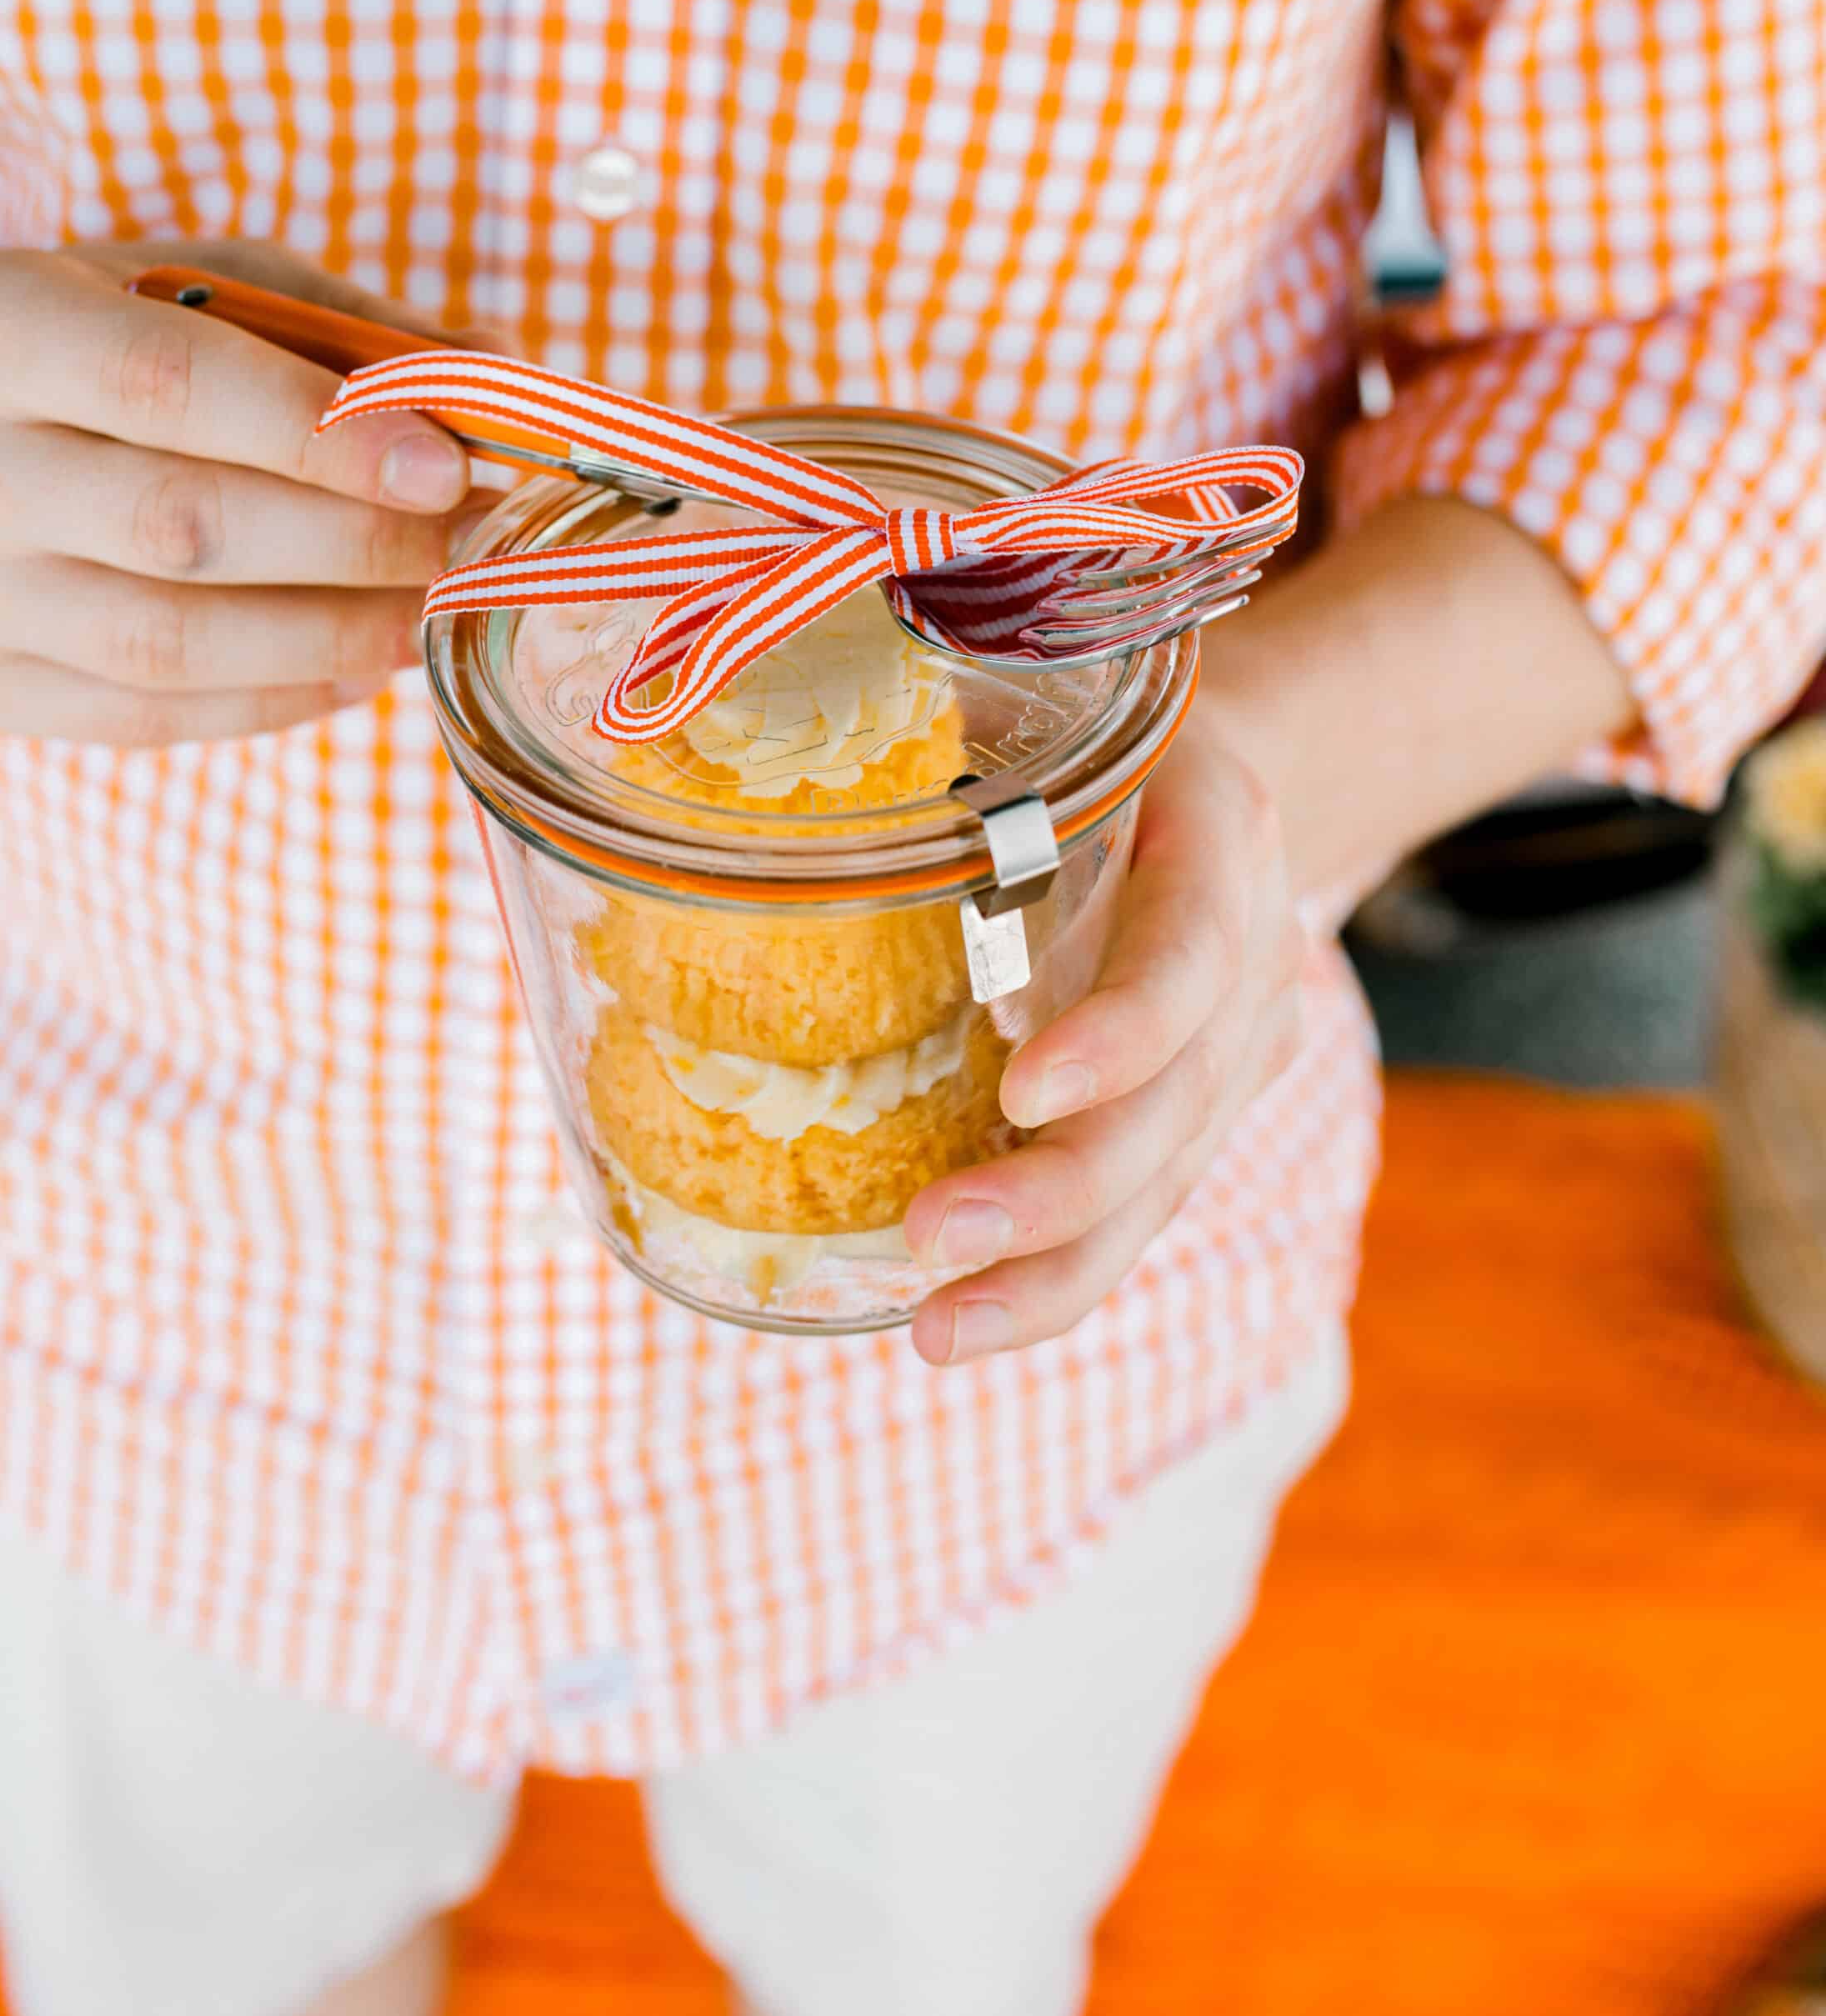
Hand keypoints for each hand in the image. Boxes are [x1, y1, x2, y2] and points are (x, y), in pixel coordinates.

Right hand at [0, 238, 474, 742]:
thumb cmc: (103, 344)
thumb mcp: (202, 287)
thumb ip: (346, 333)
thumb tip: (503, 385)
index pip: (170, 383)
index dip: (320, 434)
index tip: (449, 469)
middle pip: (179, 525)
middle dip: (355, 544)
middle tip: (474, 547)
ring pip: (166, 642)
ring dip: (332, 635)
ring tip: (435, 612)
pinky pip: (145, 715)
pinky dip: (273, 696)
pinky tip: (358, 665)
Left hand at [904, 705, 1307, 1363]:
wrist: (1220, 774)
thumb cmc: (1085, 721)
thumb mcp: (1030, 685)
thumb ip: (933, 707)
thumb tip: (763, 725)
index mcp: (1221, 836)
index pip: (1189, 955)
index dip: (1119, 1034)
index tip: (1021, 1090)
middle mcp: (1252, 962)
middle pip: (1175, 1107)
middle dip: (1057, 1194)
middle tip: (935, 1242)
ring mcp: (1236, 1055)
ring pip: (1159, 1187)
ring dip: (1050, 1272)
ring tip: (937, 1330)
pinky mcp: (1195, 1118)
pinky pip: (1135, 1210)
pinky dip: (1052, 1274)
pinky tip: (960, 1318)